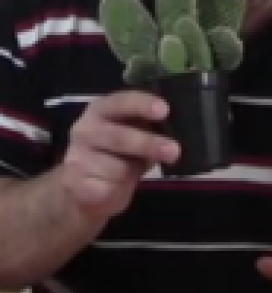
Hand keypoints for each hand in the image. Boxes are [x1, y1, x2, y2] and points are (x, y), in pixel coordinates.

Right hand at [61, 91, 179, 218]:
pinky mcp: (74, 183)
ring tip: (129, 172)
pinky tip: (112, 187)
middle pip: (120, 136)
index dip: (143, 105)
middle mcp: (85, 128)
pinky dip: (117, 190)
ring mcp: (76, 156)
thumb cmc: (116, 154)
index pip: (122, 102)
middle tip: (174, 151)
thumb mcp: (132, 135)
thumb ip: (147, 128)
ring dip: (132, 173)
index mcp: (102, 109)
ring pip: (118, 168)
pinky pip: (107, 188)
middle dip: (149, 144)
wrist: (81, 188)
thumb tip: (174, 132)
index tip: (164, 111)